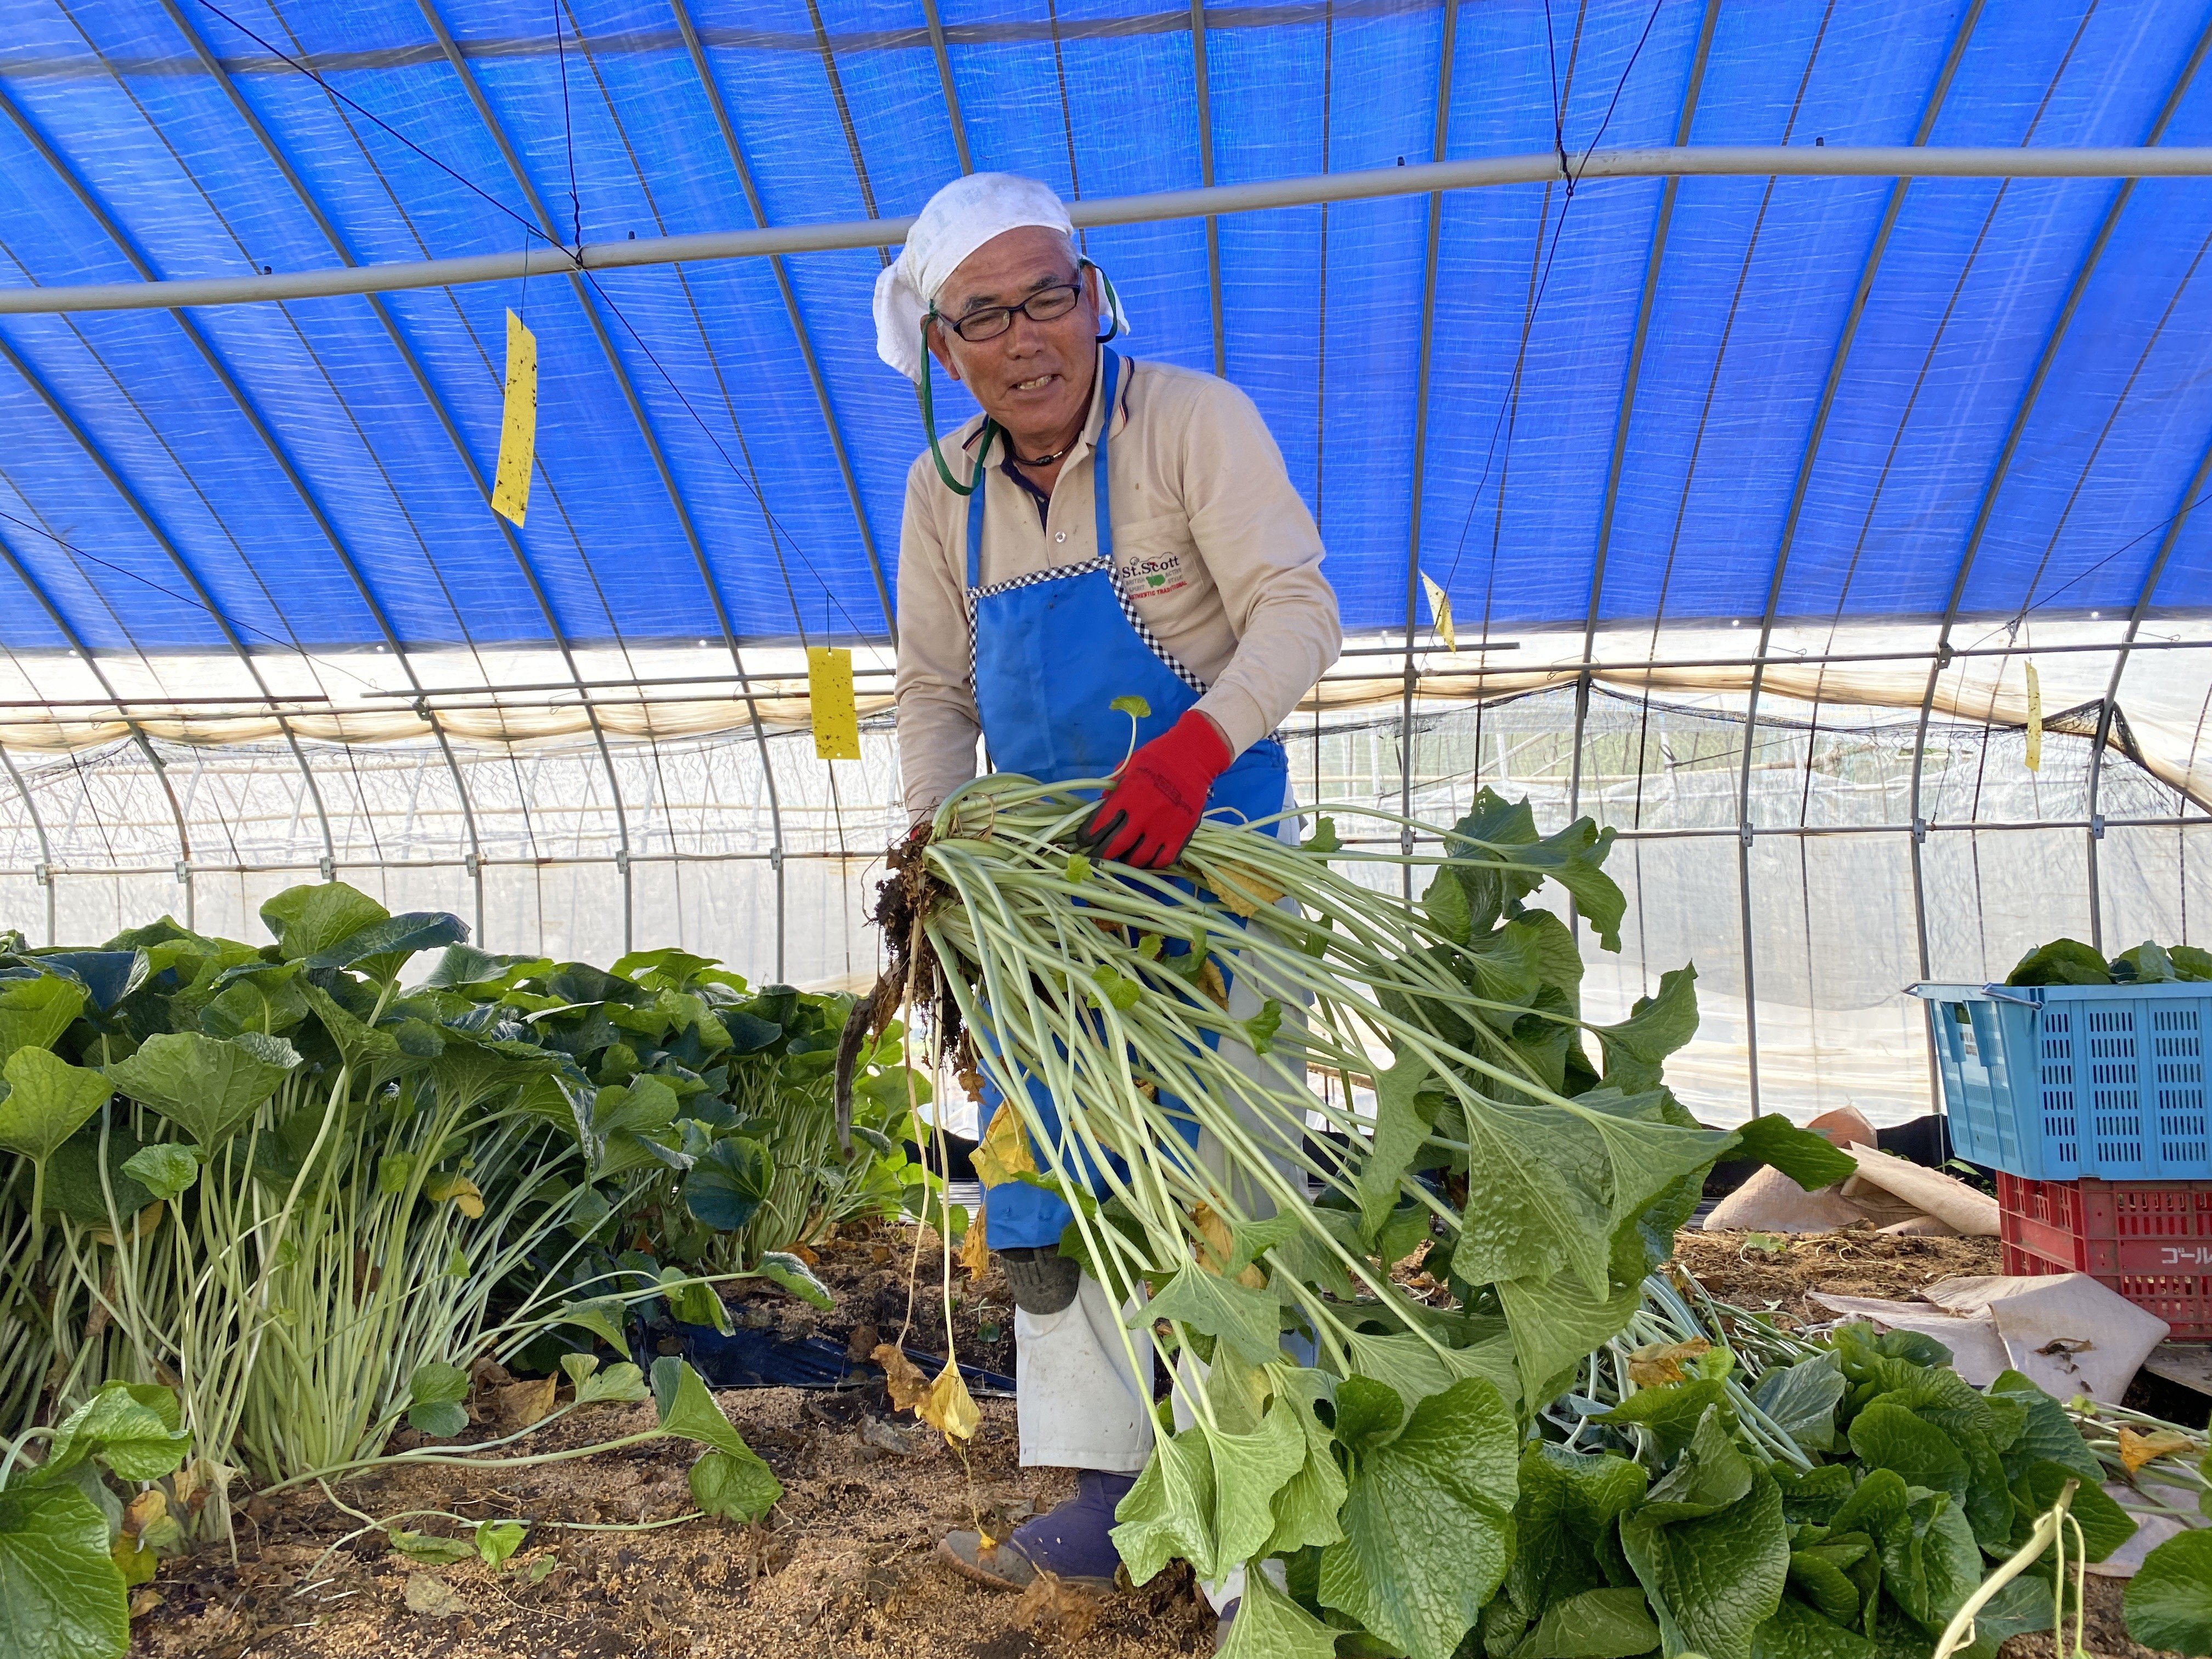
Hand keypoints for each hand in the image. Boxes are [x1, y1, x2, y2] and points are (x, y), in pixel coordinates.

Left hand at [1078, 710, 1231, 867]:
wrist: (1193, 757)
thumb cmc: (1156, 758)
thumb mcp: (1127, 768)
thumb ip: (1112, 791)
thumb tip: (1099, 809)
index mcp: (1126, 797)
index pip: (1099, 825)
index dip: (1087, 836)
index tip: (1083, 841)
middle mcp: (1142, 816)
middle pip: (1114, 847)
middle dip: (1101, 854)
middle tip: (1096, 856)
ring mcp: (1162, 829)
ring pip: (1138, 859)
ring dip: (1127, 860)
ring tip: (1124, 855)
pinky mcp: (1181, 835)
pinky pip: (1163, 861)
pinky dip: (1152, 863)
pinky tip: (1147, 858)